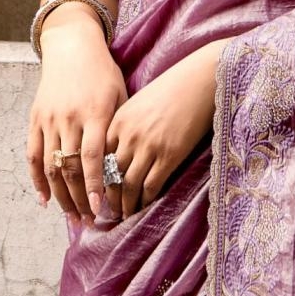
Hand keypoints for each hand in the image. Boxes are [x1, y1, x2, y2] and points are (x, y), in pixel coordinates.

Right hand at [26, 7, 127, 225]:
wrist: (72, 48)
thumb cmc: (103, 73)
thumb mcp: (119, 94)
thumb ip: (119, 128)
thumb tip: (126, 165)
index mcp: (94, 112)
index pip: (92, 157)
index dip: (95, 184)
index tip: (100, 208)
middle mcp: (69, 118)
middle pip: (71, 167)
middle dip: (79, 198)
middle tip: (89, 221)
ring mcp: (49, 119)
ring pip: (51, 167)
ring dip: (60, 196)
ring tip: (72, 216)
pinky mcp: (35, 119)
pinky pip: (33, 156)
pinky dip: (37, 180)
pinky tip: (45, 200)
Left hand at [103, 41, 223, 222]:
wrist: (199, 80)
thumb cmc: (171, 89)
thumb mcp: (138, 104)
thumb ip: (124, 126)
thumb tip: (117, 154)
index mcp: (118, 120)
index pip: (97, 157)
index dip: (95, 178)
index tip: (95, 192)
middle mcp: (129, 135)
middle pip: (109, 175)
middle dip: (107, 197)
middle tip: (107, 212)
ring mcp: (149, 146)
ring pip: (128, 185)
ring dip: (124, 205)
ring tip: (124, 215)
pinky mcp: (169, 155)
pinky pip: (151, 185)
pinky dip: (144, 201)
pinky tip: (143, 207)